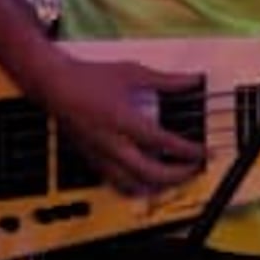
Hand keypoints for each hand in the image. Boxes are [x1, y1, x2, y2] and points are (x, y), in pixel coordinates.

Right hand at [42, 56, 206, 195]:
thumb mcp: (133, 73)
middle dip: (177, 175)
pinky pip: (114, 182)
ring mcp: (99, 154)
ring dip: (156, 187)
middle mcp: (111, 143)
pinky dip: (134, 187)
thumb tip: (192, 80)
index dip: (188, 151)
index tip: (205, 152)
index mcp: (123, 121)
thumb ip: (167, 81)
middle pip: (149, 172)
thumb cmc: (88, 78)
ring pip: (130, 184)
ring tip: (175, 180)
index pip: (163, 143)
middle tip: (194, 169)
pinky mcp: (91, 160)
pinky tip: (146, 183)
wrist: (53, 84)